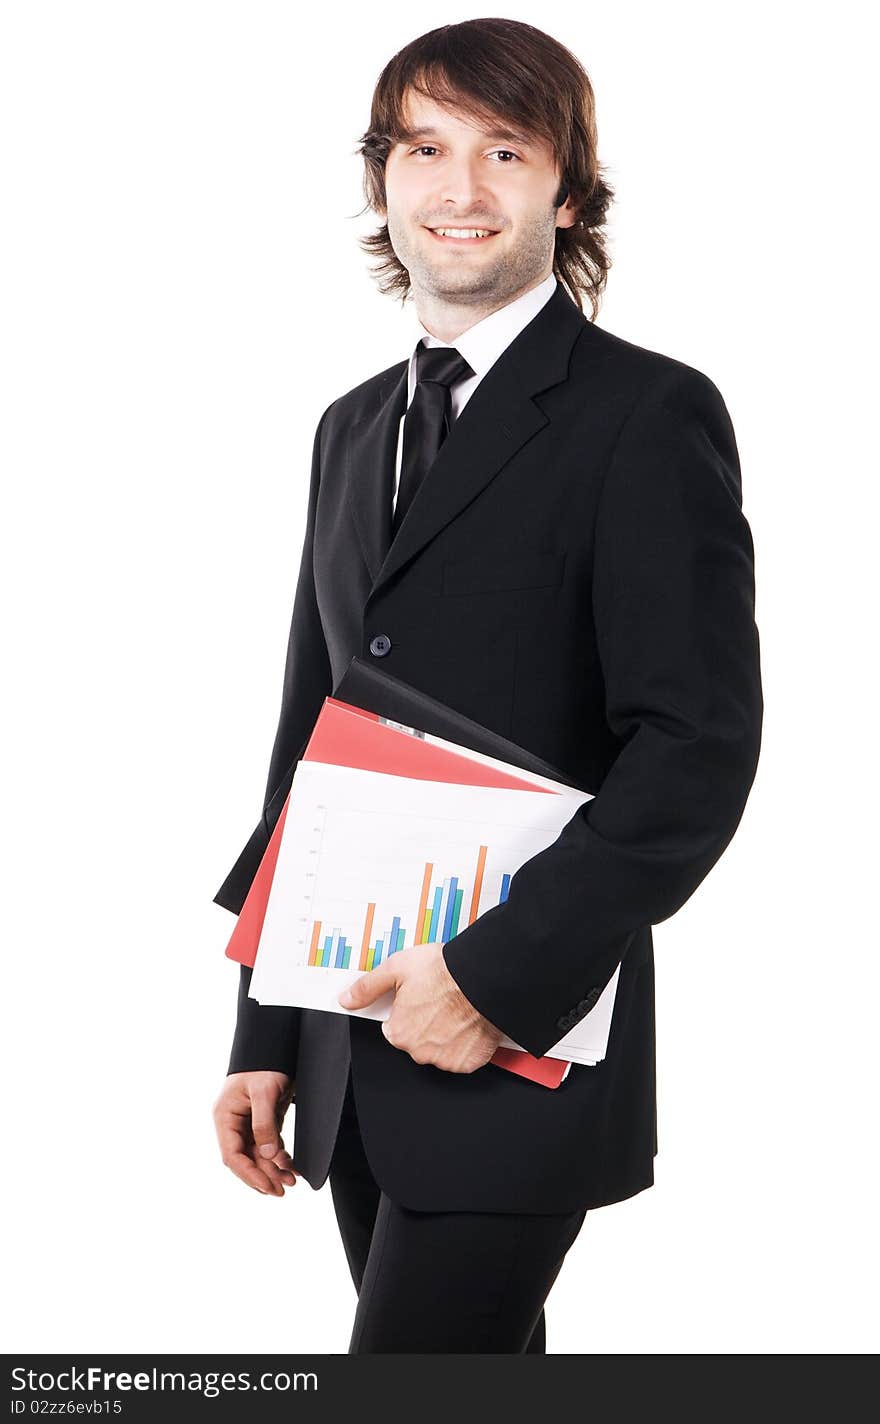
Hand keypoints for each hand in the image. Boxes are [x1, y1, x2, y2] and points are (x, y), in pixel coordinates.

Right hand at [213, 1071, 297, 1196]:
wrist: (275, 1043)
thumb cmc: (265, 1064)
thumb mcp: (264, 1093)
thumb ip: (264, 1125)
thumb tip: (267, 1156)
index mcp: (225, 1117)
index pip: (232, 1155)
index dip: (249, 1174)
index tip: (267, 1186)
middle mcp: (233, 1123)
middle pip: (245, 1159)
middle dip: (264, 1176)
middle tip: (282, 1190)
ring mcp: (247, 1123)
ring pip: (258, 1155)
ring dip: (273, 1169)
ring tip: (291, 1182)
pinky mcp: (262, 1121)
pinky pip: (268, 1145)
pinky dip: (279, 1157)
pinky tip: (291, 1167)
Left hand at [337, 943, 502, 1073]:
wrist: (483, 978)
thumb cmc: (444, 972)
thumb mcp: (396, 968)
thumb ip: (368, 987)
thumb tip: (347, 999)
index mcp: (399, 1032)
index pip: (394, 1029)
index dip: (406, 1011)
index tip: (419, 999)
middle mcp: (419, 1051)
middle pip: (416, 1041)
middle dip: (425, 1024)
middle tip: (439, 1002)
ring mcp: (445, 1059)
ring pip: (439, 1050)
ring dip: (445, 1035)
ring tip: (455, 1009)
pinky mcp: (469, 1062)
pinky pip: (462, 1056)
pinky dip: (465, 1044)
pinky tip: (467, 1023)